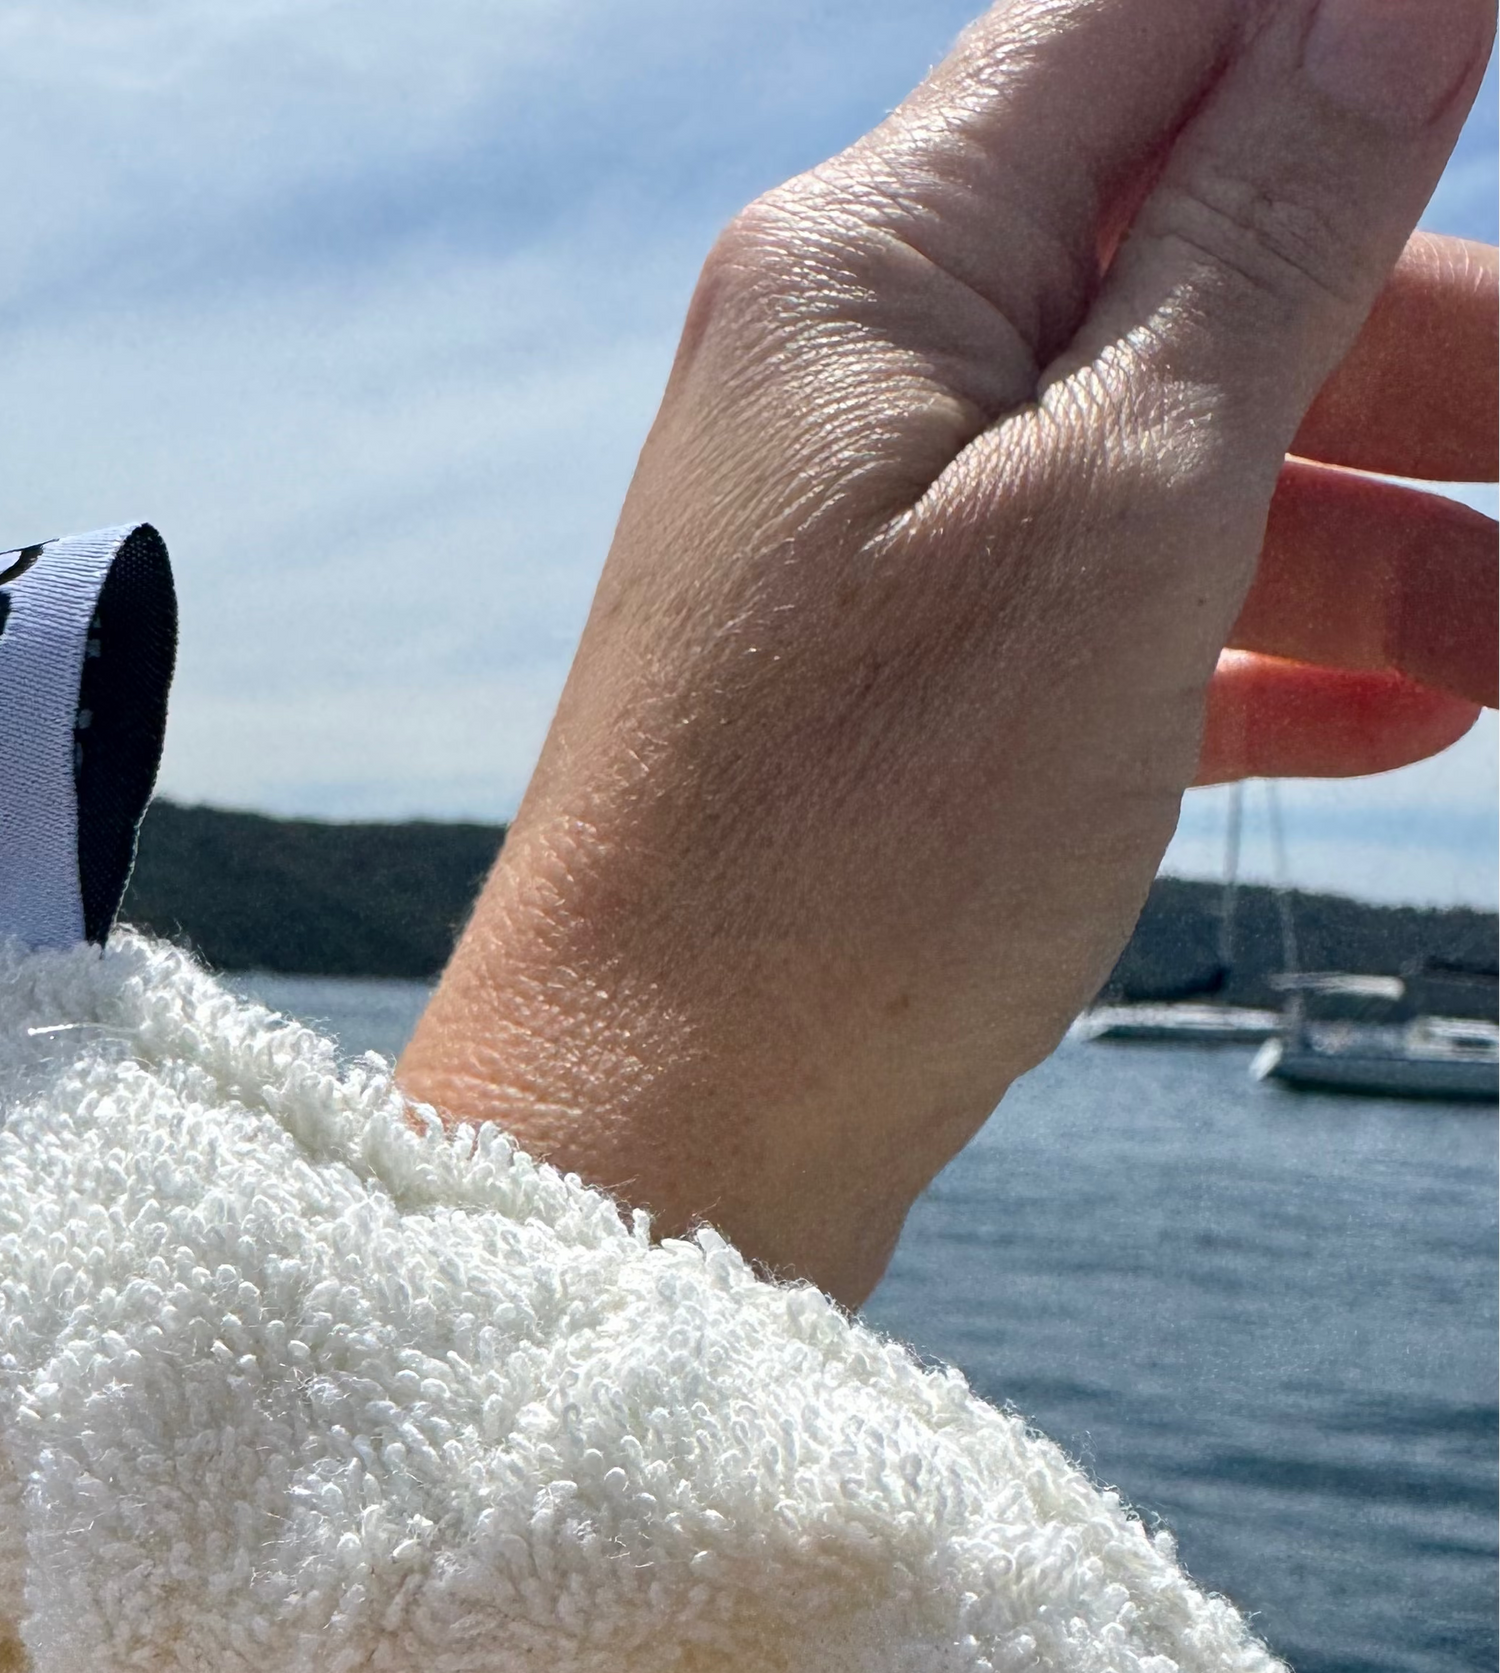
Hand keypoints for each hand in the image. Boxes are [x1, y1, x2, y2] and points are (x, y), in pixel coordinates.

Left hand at [399, 0, 1496, 1302]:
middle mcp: (866, 368)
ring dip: (1387, 537)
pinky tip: (1421, 721)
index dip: (1361, 42)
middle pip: (1208, 252)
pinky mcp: (909, 698)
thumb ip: (1270, 235)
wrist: (667, 1148)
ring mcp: (881, 538)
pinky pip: (1124, 619)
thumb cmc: (860, 852)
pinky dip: (1269, 659)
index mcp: (882, 256)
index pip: (1169, 24)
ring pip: (1188, 460)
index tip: (1494, 102)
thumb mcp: (1118, 515)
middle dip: (1425, 344)